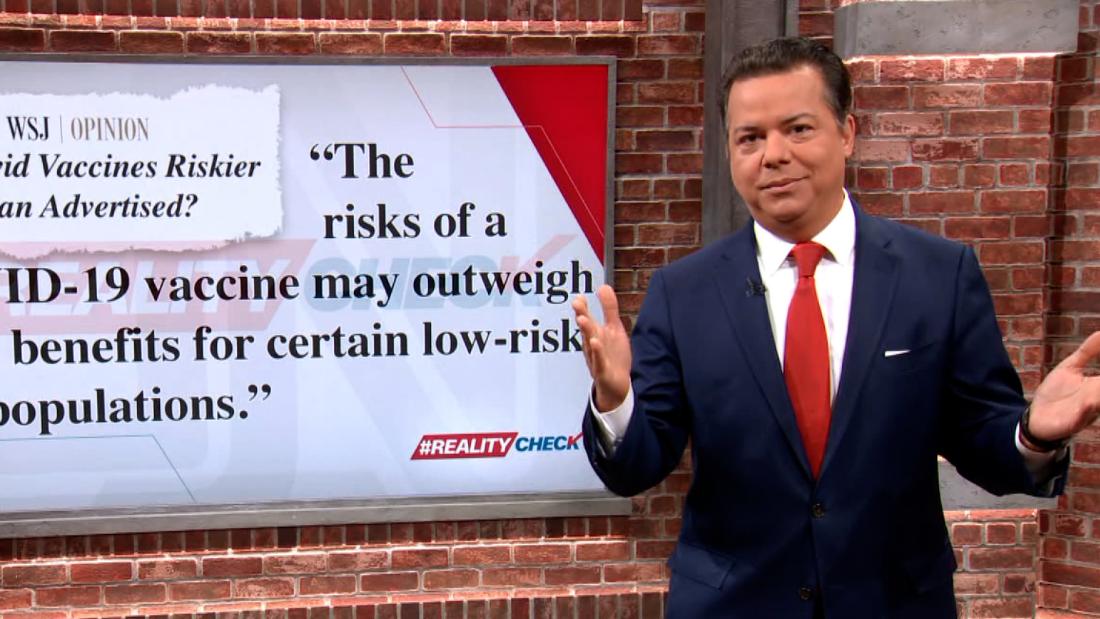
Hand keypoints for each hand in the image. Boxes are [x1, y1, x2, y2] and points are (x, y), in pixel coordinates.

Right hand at [572, 285, 631, 411]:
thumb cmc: (612, 356)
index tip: (579, 296)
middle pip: (586, 328)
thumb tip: (603, 286)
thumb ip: (609, 308)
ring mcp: (596, 358)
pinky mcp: (602, 371)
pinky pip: (599, 360)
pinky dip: (597, 352)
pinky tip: (596, 342)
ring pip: (590, 343)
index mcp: (594, 333)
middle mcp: (592, 344)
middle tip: (576, 302)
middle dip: (582, 315)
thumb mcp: (614, 329)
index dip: (583, 308)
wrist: (615, 386)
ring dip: (586, 331)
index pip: (587, 318)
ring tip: (583, 319)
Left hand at [1025, 331, 1099, 442]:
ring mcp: (1088, 409)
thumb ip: (1087, 351)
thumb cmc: (1056, 392)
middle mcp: (1097, 397)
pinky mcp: (1074, 420)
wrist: (1036, 418)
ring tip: (1099, 383)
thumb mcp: (1071, 367)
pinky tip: (1091, 402)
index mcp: (1099, 384)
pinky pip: (1085, 414)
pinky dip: (1089, 407)